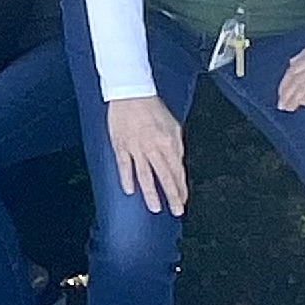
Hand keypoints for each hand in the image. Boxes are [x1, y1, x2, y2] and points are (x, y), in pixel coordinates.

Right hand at [103, 94, 186, 213]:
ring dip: (151, 193)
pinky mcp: (121, 145)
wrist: (130, 93)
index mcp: (168, 142)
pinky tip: (129, 191)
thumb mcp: (173, 126)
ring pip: (145, 175)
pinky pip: (124, 165)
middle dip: (171, 196)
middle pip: (164, 176)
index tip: (183, 200)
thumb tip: (178, 164)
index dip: (181, 187)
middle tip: (176, 211)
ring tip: (155, 208)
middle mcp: (153, 147)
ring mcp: (136, 148)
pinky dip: (126, 178)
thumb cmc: (152, 108)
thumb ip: (177, 147)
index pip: (177, 171)